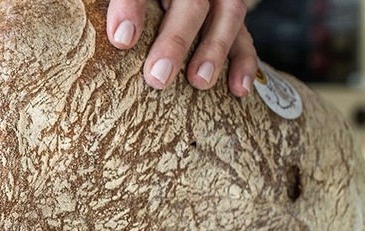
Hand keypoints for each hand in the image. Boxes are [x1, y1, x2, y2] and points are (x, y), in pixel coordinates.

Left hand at [106, 0, 258, 96]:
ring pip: (228, 13)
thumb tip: (119, 37)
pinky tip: (238, 89)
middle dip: (175, 40)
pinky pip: (246, 35)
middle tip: (159, 75)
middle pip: (191, 3)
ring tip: (199, 81)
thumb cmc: (145, 8)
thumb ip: (126, 9)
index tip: (121, 40)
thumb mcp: (132, 3)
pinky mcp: (232, 16)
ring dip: (214, 50)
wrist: (171, 4)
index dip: (131, 9)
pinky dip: (243, 62)